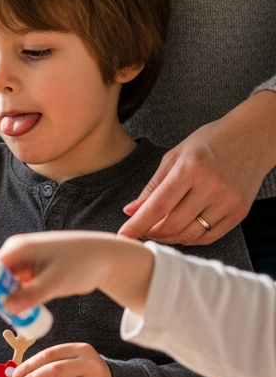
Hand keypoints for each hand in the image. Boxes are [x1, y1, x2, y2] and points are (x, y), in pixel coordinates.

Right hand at [0, 231, 152, 321]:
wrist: (105, 257)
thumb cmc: (82, 262)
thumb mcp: (56, 281)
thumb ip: (32, 296)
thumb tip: (7, 309)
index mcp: (17, 249)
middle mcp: (16, 254)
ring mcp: (23, 264)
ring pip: (2, 286)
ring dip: (1, 303)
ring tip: (9, 320)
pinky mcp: (32, 273)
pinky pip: (14, 289)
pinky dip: (14, 302)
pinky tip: (20, 315)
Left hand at [118, 90, 275, 244]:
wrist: (253, 137)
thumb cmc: (210, 142)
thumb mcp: (175, 156)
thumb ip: (153, 186)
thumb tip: (131, 211)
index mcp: (190, 169)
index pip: (157, 206)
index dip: (137, 225)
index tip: (122, 236)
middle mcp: (211, 187)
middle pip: (172, 225)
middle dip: (150, 233)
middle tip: (141, 231)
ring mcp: (228, 201)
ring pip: (190, 235)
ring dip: (168, 238)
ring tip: (158, 231)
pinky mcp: (240, 211)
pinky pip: (209, 237)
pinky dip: (190, 239)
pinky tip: (180, 232)